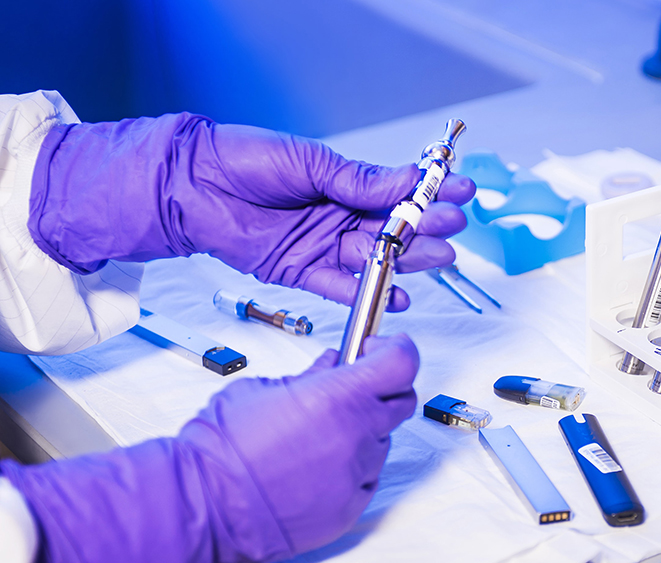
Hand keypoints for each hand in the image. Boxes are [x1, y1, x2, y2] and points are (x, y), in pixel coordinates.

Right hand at [1, 336, 416, 562]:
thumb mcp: (262, 389)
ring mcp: (357, 474)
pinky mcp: (351, 508)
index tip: (382, 348)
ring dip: (361, 431)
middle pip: (401, 402)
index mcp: (337, 397)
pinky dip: (350, 468)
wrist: (203, 505)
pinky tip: (313, 468)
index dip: (397, 350)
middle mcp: (357, 435)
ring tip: (315, 436)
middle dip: (382, 389)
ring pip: (380, 442)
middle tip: (351, 388)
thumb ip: (309, 376)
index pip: (402, 363)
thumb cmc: (222, 446)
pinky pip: (366, 478)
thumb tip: (333, 364)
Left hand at [28, 114, 474, 310]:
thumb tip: (406, 181)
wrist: (191, 186)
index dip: (429, 193)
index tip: (461, 191)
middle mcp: (338, 216)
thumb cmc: (245, 161)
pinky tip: (399, 296)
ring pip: (375, 258)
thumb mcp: (310, 161)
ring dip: (408, 261)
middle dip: (426, 229)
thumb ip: (358, 180)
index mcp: (343, 183)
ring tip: (440, 261)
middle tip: (454, 230)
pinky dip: (370, 293)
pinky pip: (342, 286)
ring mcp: (322, 245)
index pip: (397, 191)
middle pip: (393, 229)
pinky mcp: (302, 272)